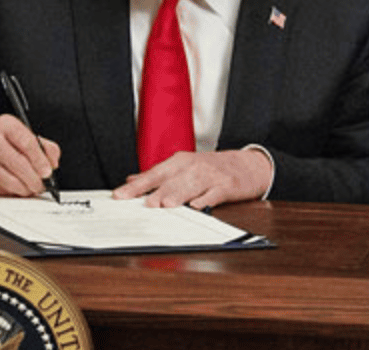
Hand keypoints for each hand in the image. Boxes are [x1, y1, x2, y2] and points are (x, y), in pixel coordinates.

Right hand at [0, 114, 60, 196]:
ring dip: (26, 188)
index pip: (26, 142)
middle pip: (19, 163)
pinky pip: (2, 190)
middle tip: (42, 183)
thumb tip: (53, 162)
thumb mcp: (22, 135)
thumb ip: (43, 146)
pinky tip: (19, 189)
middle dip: (34, 178)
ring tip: (32, 188)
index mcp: (5, 125)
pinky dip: (14, 193)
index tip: (48, 170)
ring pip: (10, 180)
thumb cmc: (2, 143)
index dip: (40, 159)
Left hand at [113, 149, 272, 208]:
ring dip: (179, 195)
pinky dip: (206, 199)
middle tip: (145, 204)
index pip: (153, 174)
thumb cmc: (211, 168)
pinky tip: (198, 206)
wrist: (249, 164)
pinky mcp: (227, 185)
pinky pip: (215, 193)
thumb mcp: (184, 166)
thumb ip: (158, 175)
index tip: (119, 196)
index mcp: (179, 162)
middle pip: (171, 180)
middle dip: (157, 192)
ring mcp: (211, 175)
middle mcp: (193, 166)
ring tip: (167, 205)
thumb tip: (131, 180)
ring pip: (191, 185)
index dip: (136, 185)